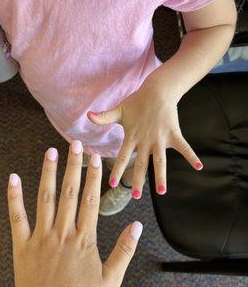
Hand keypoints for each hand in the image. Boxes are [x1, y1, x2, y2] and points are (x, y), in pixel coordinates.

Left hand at [8, 141, 142, 286]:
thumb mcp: (111, 281)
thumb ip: (124, 251)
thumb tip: (137, 226)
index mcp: (84, 240)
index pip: (90, 200)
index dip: (93, 177)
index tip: (96, 158)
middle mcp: (63, 233)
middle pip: (69, 193)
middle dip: (73, 166)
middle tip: (76, 144)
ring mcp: (41, 237)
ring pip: (45, 199)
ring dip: (48, 173)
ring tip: (51, 152)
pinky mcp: (23, 246)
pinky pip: (17, 217)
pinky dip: (14, 197)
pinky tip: (13, 178)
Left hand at [88, 84, 202, 196]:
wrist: (157, 90)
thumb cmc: (137, 101)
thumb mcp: (119, 110)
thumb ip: (104, 117)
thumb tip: (87, 115)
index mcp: (131, 137)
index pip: (121, 157)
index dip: (116, 170)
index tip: (112, 184)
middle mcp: (145, 141)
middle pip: (140, 164)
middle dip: (137, 181)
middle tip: (134, 196)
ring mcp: (160, 139)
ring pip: (160, 161)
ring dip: (160, 177)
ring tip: (161, 192)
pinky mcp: (173, 134)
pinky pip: (184, 147)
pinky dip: (191, 156)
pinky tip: (199, 167)